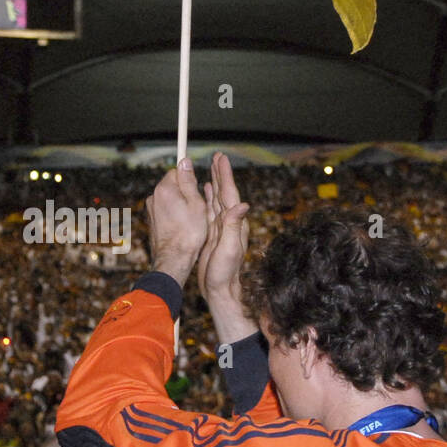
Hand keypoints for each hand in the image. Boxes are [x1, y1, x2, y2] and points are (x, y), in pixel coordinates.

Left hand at [146, 158, 208, 286]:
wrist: (174, 259)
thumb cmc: (189, 233)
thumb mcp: (196, 203)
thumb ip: (189, 181)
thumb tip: (184, 160)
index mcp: (164, 189)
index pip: (177, 171)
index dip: (190, 180)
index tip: (197, 191)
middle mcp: (153, 197)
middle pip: (173, 185)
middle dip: (185, 193)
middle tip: (196, 209)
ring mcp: (151, 210)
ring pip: (170, 199)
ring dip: (180, 205)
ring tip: (190, 220)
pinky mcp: (151, 221)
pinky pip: (165, 211)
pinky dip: (174, 215)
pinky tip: (181, 227)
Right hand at [196, 152, 250, 300]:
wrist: (219, 290)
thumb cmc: (224, 273)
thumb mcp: (230, 249)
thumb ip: (234, 227)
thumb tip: (243, 205)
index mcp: (234, 223)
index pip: (229, 194)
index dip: (225, 175)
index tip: (221, 159)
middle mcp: (229, 222)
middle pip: (223, 192)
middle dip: (220, 174)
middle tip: (217, 156)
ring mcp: (221, 228)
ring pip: (216, 199)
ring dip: (213, 183)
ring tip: (210, 169)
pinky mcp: (213, 234)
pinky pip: (209, 211)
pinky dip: (207, 198)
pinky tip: (204, 192)